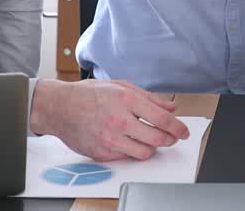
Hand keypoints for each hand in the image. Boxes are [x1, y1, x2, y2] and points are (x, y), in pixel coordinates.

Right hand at [31, 79, 189, 161]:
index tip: (184, 132)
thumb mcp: (121, 86)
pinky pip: (126, 157)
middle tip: (171, 137)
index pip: (162, 119)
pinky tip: (129, 141)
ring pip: (144, 153)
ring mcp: (110, 138)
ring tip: (150, 140)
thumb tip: (171, 107)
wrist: (59, 107)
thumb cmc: (89, 94)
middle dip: (169, 140)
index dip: (178, 128)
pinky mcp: (102, 152)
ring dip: (152, 148)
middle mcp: (120, 120)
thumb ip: (149, 97)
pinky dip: (132, 151)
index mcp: (127, 100)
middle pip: (157, 139)